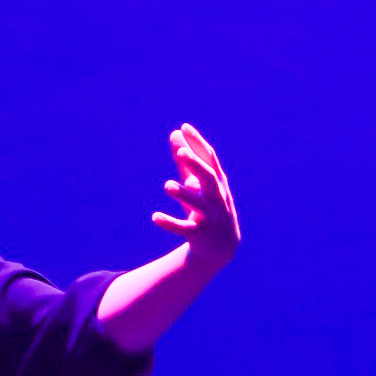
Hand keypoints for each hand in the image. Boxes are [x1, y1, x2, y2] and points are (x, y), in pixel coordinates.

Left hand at [152, 123, 238, 267]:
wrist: (221, 248)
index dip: (198, 143)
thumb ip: (185, 160)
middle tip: (181, 152)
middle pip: (209, 178)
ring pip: (198, 204)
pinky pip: (184, 229)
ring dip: (183, 194)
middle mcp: (217, 197)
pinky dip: (169, 223)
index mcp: (217, 182)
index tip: (184, 127)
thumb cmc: (208, 207)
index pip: (210, 159)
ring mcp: (210, 216)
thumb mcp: (197, 183)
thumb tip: (175, 133)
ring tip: (167, 185)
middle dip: (196, 165)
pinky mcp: (199, 235)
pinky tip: (154, 217)